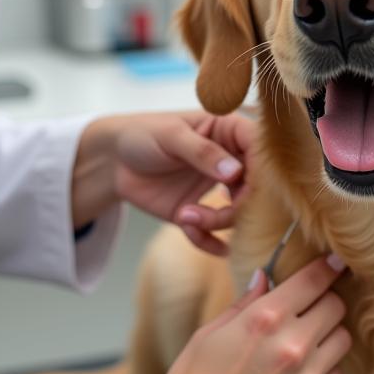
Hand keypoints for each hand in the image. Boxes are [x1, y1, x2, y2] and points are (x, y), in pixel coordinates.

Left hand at [71, 111, 254, 253]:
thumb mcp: (171, 136)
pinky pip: (214, 235)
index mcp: (229, 133)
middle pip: (256, 188)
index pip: (260, 149)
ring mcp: (216, 190)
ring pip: (238, 214)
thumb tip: (235, 172)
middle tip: (218, 212)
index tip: (246, 185)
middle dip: (240, 206)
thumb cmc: (142, 134)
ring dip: (217, 223)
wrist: (112, 161)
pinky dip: (207, 241)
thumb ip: (202, 152)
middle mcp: (230, 162)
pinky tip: (191, 233)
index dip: (262, 170)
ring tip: (186, 217)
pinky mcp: (199, 213)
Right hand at [111, 254, 350, 373]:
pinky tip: (300, 372)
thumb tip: (266, 276)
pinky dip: (324, 368)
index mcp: (266, 319)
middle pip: (336, 306)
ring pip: (342, 339)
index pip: (314, 280)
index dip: (329, 266)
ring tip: (306, 341)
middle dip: (325, 301)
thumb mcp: (212, 331)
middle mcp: (293, 346)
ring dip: (328, 334)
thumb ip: (247, 301)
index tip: (336, 262)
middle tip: (310, 307)